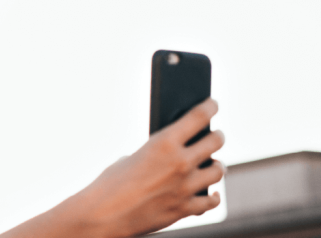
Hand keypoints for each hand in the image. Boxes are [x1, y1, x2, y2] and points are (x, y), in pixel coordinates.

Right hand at [77, 98, 225, 237]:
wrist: (102, 216)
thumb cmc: (109, 185)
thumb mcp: (130, 158)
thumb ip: (156, 155)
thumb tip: (171, 157)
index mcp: (163, 144)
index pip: (198, 116)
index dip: (210, 107)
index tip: (213, 104)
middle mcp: (179, 163)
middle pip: (216, 141)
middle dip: (217, 136)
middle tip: (215, 135)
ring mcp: (185, 188)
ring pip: (218, 171)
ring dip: (216, 166)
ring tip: (212, 164)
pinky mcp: (184, 209)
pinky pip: (211, 201)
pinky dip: (213, 196)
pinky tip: (212, 193)